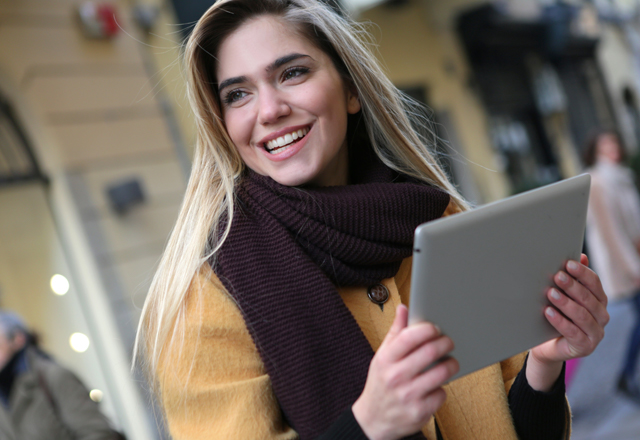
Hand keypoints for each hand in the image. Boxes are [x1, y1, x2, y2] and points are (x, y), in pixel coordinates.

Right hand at [352, 305, 457, 439]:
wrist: (373, 420)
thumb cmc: (380, 383)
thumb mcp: (382, 357)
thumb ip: (396, 332)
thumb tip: (404, 308)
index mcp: (385, 359)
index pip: (409, 337)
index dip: (427, 329)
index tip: (435, 328)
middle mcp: (395, 376)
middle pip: (429, 352)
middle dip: (445, 344)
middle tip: (449, 342)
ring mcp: (408, 395)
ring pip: (441, 373)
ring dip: (451, 364)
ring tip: (450, 362)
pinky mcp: (419, 411)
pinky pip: (441, 394)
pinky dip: (443, 388)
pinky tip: (436, 386)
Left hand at [527, 254, 608, 390]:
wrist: (547, 346)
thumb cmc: (556, 315)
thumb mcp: (563, 296)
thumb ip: (572, 278)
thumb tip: (580, 256)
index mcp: (599, 300)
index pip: (595, 283)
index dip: (582, 273)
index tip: (567, 263)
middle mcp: (602, 316)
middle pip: (589, 298)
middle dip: (572, 286)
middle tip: (557, 276)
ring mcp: (596, 333)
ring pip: (582, 315)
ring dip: (566, 303)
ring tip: (550, 293)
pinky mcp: (585, 347)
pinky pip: (573, 333)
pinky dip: (560, 321)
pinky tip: (548, 312)